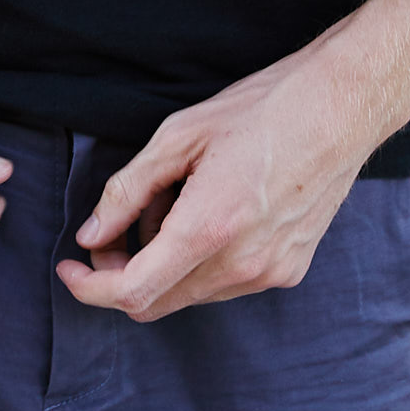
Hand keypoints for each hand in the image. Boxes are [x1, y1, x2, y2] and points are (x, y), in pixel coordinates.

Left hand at [56, 35, 384, 322]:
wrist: (340, 109)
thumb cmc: (260, 109)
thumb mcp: (180, 134)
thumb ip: (128, 189)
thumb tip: (92, 233)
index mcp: (210, 227)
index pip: (135, 291)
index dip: (91, 288)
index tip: (69, 267)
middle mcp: (242, 265)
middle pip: (157, 302)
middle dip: (121, 275)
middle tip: (109, 232)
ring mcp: (269, 274)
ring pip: (190, 293)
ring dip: (162, 263)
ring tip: (169, 203)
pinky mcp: (288, 271)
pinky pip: (224, 283)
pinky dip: (198, 260)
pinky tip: (205, 211)